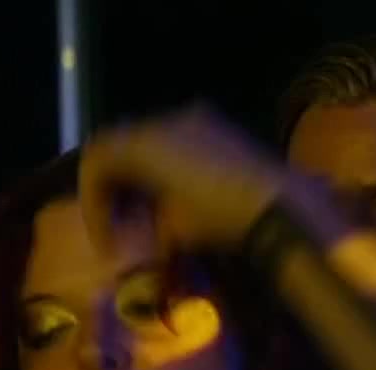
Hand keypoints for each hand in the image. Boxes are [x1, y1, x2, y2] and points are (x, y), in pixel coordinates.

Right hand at [78, 106, 284, 255]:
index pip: (96, 162)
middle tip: (119, 227)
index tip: (106, 242)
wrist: (282, 205)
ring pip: (145, 144)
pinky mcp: (217, 128)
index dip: (93, 204)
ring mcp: (195, 120)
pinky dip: (163, 169)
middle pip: (118, 148)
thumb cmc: (222, 219)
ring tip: (147, 217)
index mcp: (146, 143)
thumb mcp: (173, 230)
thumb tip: (136, 239)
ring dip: (138, 178)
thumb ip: (143, 227)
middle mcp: (166, 121)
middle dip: (112, 189)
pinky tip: (174, 200)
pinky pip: (174, 142)